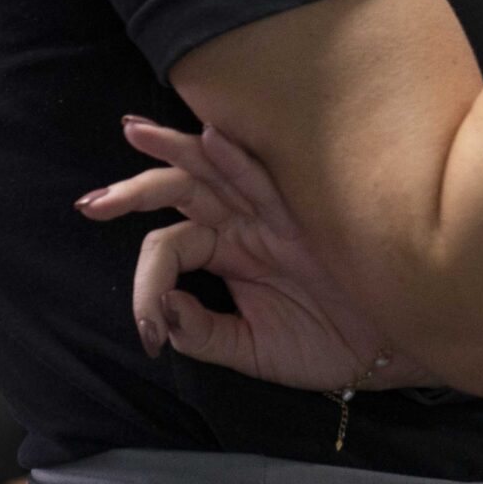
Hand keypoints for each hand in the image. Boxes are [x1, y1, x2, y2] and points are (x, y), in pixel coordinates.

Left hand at [79, 117, 435, 392]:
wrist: (392, 348)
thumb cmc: (329, 344)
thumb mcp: (253, 351)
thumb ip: (206, 332)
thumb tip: (162, 312)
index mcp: (229, 254)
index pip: (169, 250)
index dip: (146, 288)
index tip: (149, 334)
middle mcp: (245, 224)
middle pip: (180, 192)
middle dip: (133, 190)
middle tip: (90, 204)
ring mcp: (273, 212)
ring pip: (214, 171)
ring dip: (172, 152)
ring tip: (131, 132)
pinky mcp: (304, 210)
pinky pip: (264, 176)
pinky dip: (236, 156)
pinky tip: (208, 135)